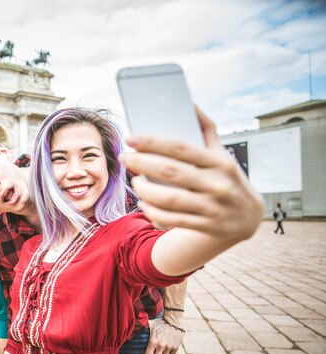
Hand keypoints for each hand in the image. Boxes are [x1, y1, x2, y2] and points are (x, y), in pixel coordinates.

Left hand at [120, 108, 263, 240]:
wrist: (249, 219)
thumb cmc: (228, 180)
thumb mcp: (223, 155)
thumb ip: (207, 131)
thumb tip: (190, 105)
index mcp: (220, 162)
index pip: (180, 147)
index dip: (152, 142)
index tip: (131, 138)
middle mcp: (217, 184)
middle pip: (170, 171)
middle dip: (141, 163)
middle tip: (124, 158)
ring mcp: (212, 207)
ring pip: (167, 199)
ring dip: (143, 190)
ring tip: (135, 182)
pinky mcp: (205, 226)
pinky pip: (170, 219)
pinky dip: (151, 211)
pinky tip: (143, 202)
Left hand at [145, 318, 183, 353]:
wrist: (173, 319)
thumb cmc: (159, 322)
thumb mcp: (149, 325)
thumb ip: (142, 328)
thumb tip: (131, 329)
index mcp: (153, 341)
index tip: (149, 353)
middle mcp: (161, 345)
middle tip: (156, 353)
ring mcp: (169, 347)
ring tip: (163, 347)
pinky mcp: (176, 347)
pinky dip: (170, 352)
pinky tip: (169, 346)